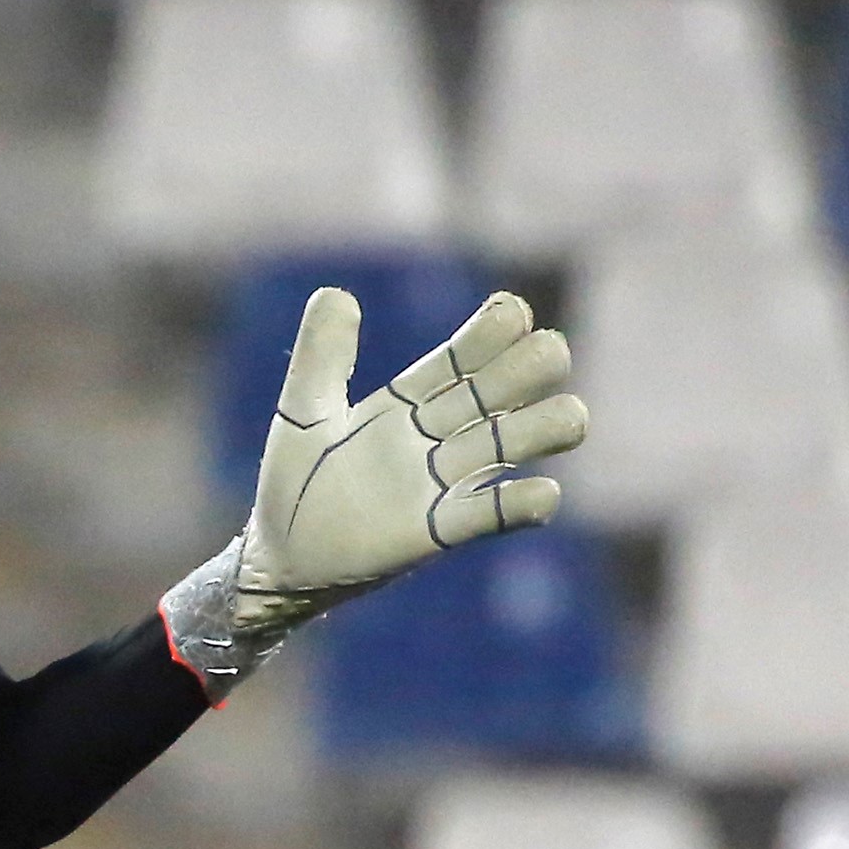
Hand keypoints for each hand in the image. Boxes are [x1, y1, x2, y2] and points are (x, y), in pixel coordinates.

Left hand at [232, 288, 587, 629]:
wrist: (281, 557)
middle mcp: (436, 435)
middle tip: (546, 354)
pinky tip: (540, 492)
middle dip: (532, 366)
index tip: (512, 312)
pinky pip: (494, 516)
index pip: (465, 355)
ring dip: (548, 426)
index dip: (494, 331)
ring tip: (567, 419)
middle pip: (503, 389)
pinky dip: (522, 503)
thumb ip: (321, 354)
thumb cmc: (292, 483)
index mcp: (408, 400)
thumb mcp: (302, 410)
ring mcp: (443, 482)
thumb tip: (338, 292)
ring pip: (515, 443)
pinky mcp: (439, 532)